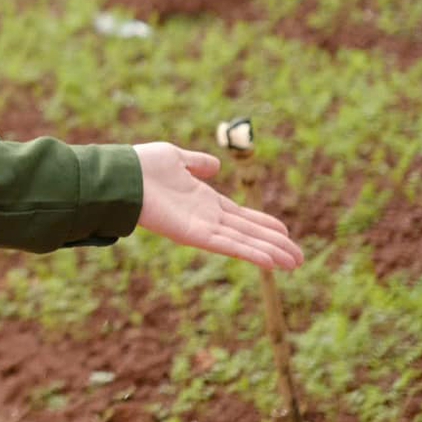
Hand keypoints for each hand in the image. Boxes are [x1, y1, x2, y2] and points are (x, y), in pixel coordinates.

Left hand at [132, 142, 302, 269]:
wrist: (122, 175)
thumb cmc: (142, 165)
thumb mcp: (176, 158)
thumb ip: (196, 162)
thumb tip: (216, 165)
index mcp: (204, 200)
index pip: (241, 216)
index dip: (264, 224)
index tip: (286, 231)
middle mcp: (207, 217)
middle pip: (248, 233)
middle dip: (274, 244)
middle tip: (299, 258)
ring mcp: (202, 228)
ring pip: (244, 243)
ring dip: (270, 253)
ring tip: (294, 264)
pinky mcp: (194, 235)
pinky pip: (228, 246)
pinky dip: (250, 253)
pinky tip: (270, 261)